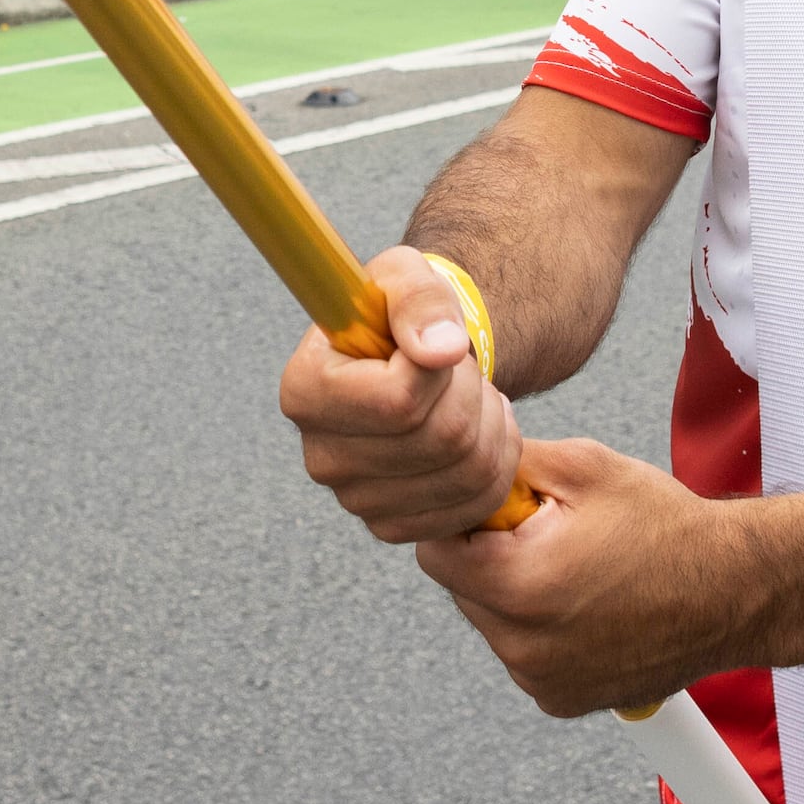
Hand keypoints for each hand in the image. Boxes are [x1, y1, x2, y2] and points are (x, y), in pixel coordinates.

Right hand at [280, 248, 528, 541]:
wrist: (414, 362)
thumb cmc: (403, 314)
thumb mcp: (407, 277)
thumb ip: (420, 299)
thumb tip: (441, 349)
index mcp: (304, 392)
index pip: (398, 400)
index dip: (440, 370)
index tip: (440, 346)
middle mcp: (321, 457)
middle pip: (440, 439)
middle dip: (472, 393)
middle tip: (463, 370)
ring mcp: (356, 501)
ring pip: (467, 472)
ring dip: (493, 425)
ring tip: (476, 395)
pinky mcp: (393, 526)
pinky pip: (475, 505)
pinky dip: (498, 464)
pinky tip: (482, 431)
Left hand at [408, 436, 753, 715]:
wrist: (735, 590)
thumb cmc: (668, 527)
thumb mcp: (585, 467)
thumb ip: (509, 461)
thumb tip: (463, 454)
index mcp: (517, 584)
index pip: (434, 550)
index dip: (465, 520)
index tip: (505, 508)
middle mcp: (522, 645)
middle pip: (463, 589)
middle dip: (491, 557)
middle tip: (552, 535)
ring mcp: (541, 680)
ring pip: (493, 624)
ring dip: (517, 595)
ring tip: (578, 570)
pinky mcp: (562, 699)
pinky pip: (525, 655)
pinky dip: (543, 631)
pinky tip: (589, 606)